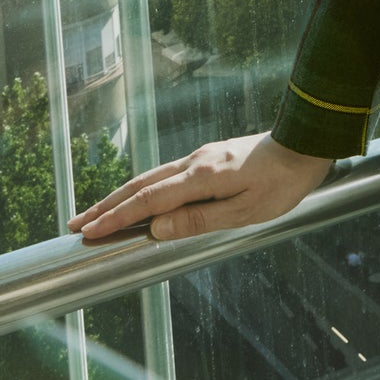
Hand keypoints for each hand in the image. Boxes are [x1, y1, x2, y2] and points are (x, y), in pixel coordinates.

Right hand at [67, 132, 335, 243]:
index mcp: (201, 177)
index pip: (148, 202)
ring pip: (150, 178)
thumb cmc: (281, 184)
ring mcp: (200, 156)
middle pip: (140, 186)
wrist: (305, 146)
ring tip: (95, 213)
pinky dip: (141, 189)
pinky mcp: (208, 157)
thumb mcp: (244, 212)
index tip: (88, 233)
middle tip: (75, 226)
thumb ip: (198, 220)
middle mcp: (194, 162)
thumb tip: (156, 229)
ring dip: (119, 197)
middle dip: (105, 207)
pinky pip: (165, 174)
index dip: (115, 218)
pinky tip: (137, 199)